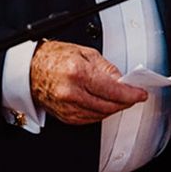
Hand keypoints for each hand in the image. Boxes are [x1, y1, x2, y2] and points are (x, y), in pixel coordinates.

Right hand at [30, 40, 147, 124]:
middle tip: (132, 95)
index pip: (113, 89)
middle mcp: (72, 92)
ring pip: (102, 114)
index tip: (140, 93)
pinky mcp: (66, 116)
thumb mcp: (83, 52)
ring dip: (113, 108)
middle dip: (125, 101)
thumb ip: (105, 67)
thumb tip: (121, 80)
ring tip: (117, 98)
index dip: (131, 93)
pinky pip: (90, 119)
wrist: (29, 69)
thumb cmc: (52, 57)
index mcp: (78, 73)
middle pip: (110, 105)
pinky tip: (102, 104)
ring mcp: (68, 107)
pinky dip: (100, 112)